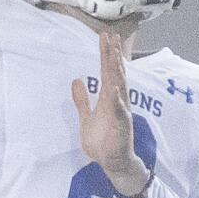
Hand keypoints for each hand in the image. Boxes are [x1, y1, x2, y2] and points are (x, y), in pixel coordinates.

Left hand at [70, 31, 148, 196]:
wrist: (111, 161)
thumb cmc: (102, 141)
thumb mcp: (86, 117)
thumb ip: (82, 100)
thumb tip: (76, 80)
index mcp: (108, 98)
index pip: (107, 71)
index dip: (106, 54)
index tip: (105, 37)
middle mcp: (116, 101)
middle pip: (115, 73)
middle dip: (113, 55)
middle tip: (111, 36)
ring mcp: (121, 111)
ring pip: (119, 86)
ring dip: (117, 70)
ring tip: (114, 53)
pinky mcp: (122, 124)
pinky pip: (119, 110)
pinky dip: (117, 99)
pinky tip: (114, 87)